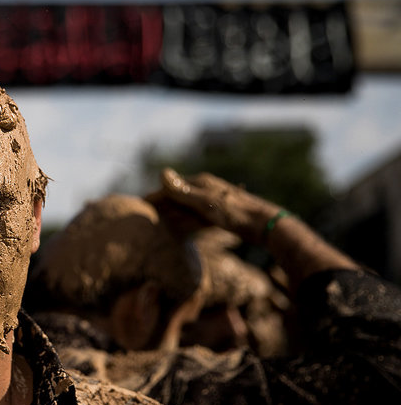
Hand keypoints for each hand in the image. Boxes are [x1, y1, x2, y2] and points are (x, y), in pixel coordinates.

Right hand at [150, 168, 282, 244]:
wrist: (265, 225)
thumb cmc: (235, 212)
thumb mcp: (205, 201)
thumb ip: (183, 190)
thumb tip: (161, 173)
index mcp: (200, 183)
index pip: (170, 189)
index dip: (154, 197)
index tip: (139, 204)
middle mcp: (204, 190)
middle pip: (177, 199)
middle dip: (162, 207)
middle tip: (145, 218)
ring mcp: (211, 202)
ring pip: (186, 209)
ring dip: (173, 216)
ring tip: (157, 226)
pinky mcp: (219, 215)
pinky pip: (197, 218)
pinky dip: (187, 223)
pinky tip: (182, 231)